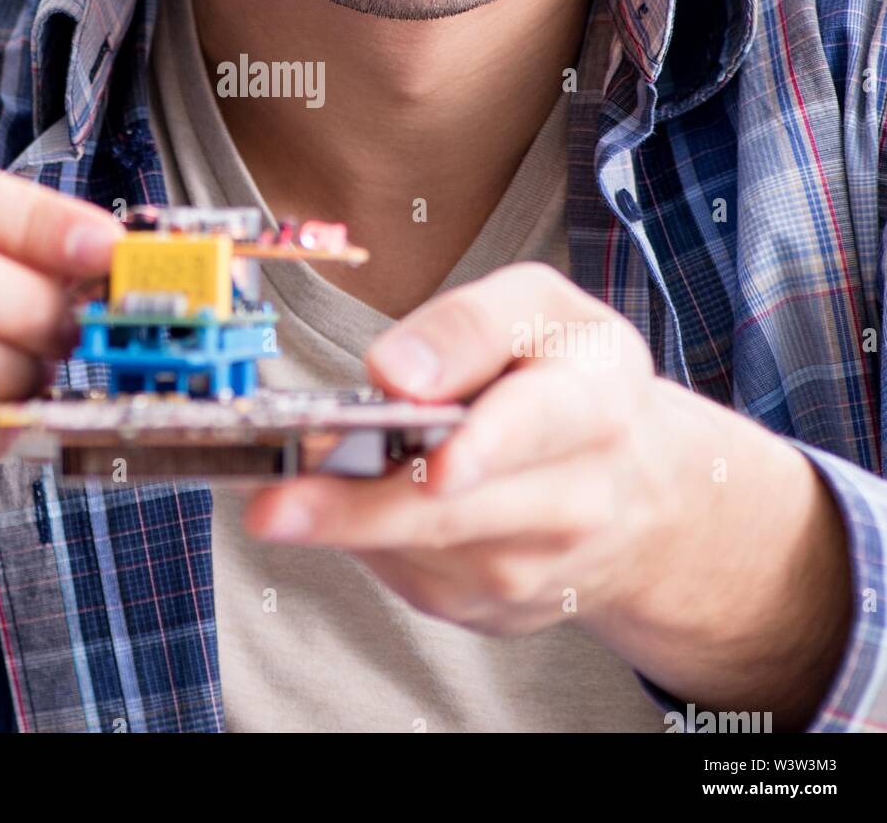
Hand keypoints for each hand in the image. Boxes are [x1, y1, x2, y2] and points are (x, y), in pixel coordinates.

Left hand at [245, 262, 849, 719]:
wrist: (638, 488)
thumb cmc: (571, 378)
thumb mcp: (541, 310)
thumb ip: (470, 322)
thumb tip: (395, 371)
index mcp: (595, 399)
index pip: (539, 423)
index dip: (485, 446)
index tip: (435, 463)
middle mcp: (576, 496)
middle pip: (456, 510)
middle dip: (360, 509)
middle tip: (276, 504)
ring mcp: (535, 564)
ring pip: (420, 552)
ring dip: (342, 527)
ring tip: (277, 500)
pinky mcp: (491, 605)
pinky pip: (409, 576)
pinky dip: (363, 541)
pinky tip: (338, 506)